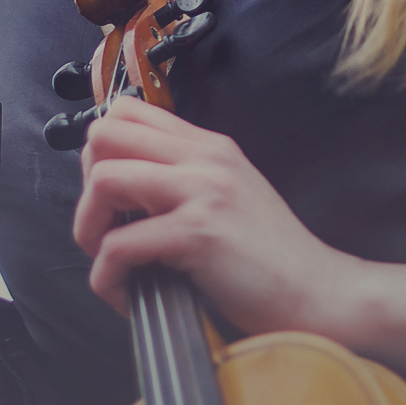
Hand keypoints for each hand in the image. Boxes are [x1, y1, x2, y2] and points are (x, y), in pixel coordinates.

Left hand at [73, 97, 348, 335]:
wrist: (319, 293)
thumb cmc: (271, 259)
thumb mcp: (231, 196)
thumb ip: (187, 179)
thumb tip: (124, 187)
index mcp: (209, 145)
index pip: (127, 110)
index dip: (101, 152)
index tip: (111, 197)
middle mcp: (204, 156)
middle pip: (106, 133)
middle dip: (86, 185)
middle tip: (104, 228)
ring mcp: (203, 190)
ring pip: (104, 178)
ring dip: (89, 227)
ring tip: (109, 260)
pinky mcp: (199, 232)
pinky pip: (119, 244)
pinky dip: (106, 276)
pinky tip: (127, 293)